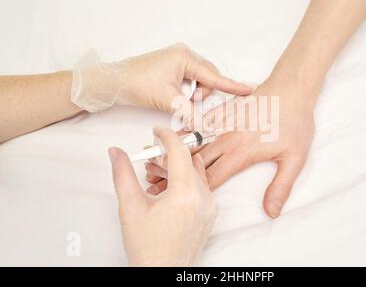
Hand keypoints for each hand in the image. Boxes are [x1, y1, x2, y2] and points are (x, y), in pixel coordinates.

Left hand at [71, 43, 251, 113]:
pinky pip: (190, 79)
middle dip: (204, 95)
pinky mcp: (172, 65)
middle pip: (208, 78)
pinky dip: (188, 91)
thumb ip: (189, 113)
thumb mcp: (167, 101)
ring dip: (195, 94)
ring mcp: (178, 59)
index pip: (214, 76)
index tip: (249, 89)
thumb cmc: (136, 84)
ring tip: (181, 104)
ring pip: (199, 80)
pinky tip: (177, 98)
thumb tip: (205, 127)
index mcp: (185, 58)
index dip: (232, 86)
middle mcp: (184, 55)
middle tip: (194, 108)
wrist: (113, 81)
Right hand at [108, 128, 216, 266]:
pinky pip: (199, 188)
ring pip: (194, 174)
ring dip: (174, 169)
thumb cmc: (148, 247)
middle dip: (166, 156)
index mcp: (186, 193)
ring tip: (152, 177)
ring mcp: (209, 206)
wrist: (163, 272)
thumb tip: (116, 152)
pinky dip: (183, 182)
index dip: (166, 136)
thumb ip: (122, 173)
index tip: (156, 131)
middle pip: (187, 162)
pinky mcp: (209, 214)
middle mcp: (203, 198)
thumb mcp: (130, 206)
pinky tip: (164, 191)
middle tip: (147, 158)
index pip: (179, 151)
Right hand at [146, 74, 314, 217]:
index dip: (193, 192)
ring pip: (190, 143)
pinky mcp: (223, 113)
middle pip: (193, 163)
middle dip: (173, 176)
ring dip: (173, 155)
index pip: (210, 179)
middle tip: (154, 184)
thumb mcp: (295, 159)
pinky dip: (183, 134)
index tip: (178, 199)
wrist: (292, 87)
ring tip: (153, 165)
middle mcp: (226, 139)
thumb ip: (280, 187)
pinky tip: (173, 140)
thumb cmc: (294, 121)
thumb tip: (271, 212)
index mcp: (240, 153)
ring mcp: (222, 124)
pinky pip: (197, 125)